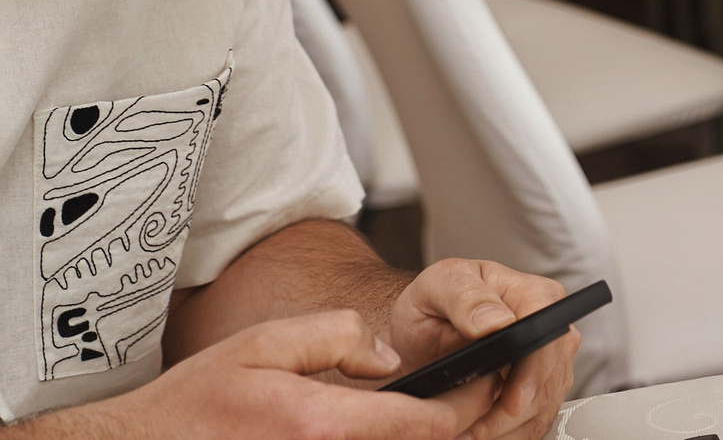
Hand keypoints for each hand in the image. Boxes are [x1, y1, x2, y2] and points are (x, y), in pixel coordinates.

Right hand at [85, 309, 469, 438]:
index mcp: (322, 425)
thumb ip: (335, 337)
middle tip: (472, 399)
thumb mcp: (263, 344)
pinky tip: (387, 431)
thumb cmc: (192, 407)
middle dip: (454, 428)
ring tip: (433, 415)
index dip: (467, 402)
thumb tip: (388, 359)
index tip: (484, 382)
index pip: (426, 422)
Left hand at [382, 260, 577, 439]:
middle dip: (513, 413)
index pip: (550, 334)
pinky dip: (506, 435)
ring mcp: (548, 362)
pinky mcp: (538, 390)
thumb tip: (496, 321)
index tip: (512, 401)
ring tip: (467, 434)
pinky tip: (477, 433)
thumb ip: (465, 297)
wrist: (422, 329)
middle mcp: (550, 328)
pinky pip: (533, 422)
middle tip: (473, 430)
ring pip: (544, 407)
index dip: (535, 372)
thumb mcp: (438, 285)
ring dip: (506, 429)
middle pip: (550, 379)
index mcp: (534, 294)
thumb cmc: (433, 302)